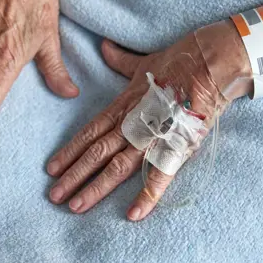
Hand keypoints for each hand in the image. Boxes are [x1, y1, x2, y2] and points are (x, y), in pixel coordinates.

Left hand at [47, 20, 251, 220]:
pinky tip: (133, 215)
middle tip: (54, 196)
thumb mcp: (144, 61)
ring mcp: (154, 136)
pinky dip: (148, 195)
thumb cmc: (179, 59)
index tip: (51, 169)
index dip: (70, 151)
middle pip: (96, 153)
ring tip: (76, 207)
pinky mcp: (177, 145)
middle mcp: (133, 123)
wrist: (212, 62)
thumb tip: (103, 47)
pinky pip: (160, 174)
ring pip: (118, 166)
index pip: (90, 132)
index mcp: (124, 105)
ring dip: (95, 188)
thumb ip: (120, 60)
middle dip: (74, 176)